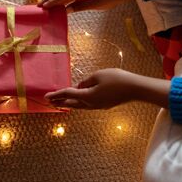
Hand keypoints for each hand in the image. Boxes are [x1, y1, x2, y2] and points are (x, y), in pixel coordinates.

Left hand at [45, 68, 169, 108]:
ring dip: (68, 104)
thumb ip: (86, 81)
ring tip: (59, 103)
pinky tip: (77, 101)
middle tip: (49, 102)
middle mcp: (90, 103)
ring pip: (79, 106)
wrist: (135, 89)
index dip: (56, 94)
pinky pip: (86, 104)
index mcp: (87, 96)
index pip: (68, 94)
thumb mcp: (98, 75)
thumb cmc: (117, 79)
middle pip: (71, 103)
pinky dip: (78, 103)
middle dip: (59, 102)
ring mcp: (97, 106)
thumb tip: (80, 86)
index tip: (46, 96)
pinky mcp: (103, 104)